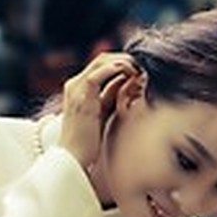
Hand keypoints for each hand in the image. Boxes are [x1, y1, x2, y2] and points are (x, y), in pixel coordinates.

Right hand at [58, 52, 138, 199]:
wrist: (72, 158)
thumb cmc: (88, 141)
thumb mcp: (103, 112)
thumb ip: (112, 96)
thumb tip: (129, 82)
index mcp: (78, 87)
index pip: (102, 64)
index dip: (122, 63)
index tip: (140, 69)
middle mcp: (75, 84)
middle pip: (103, 58)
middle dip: (126, 59)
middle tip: (144, 67)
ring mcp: (76, 88)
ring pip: (102, 61)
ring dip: (124, 62)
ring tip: (140, 70)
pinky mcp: (82, 96)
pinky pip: (100, 73)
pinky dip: (117, 70)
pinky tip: (131, 75)